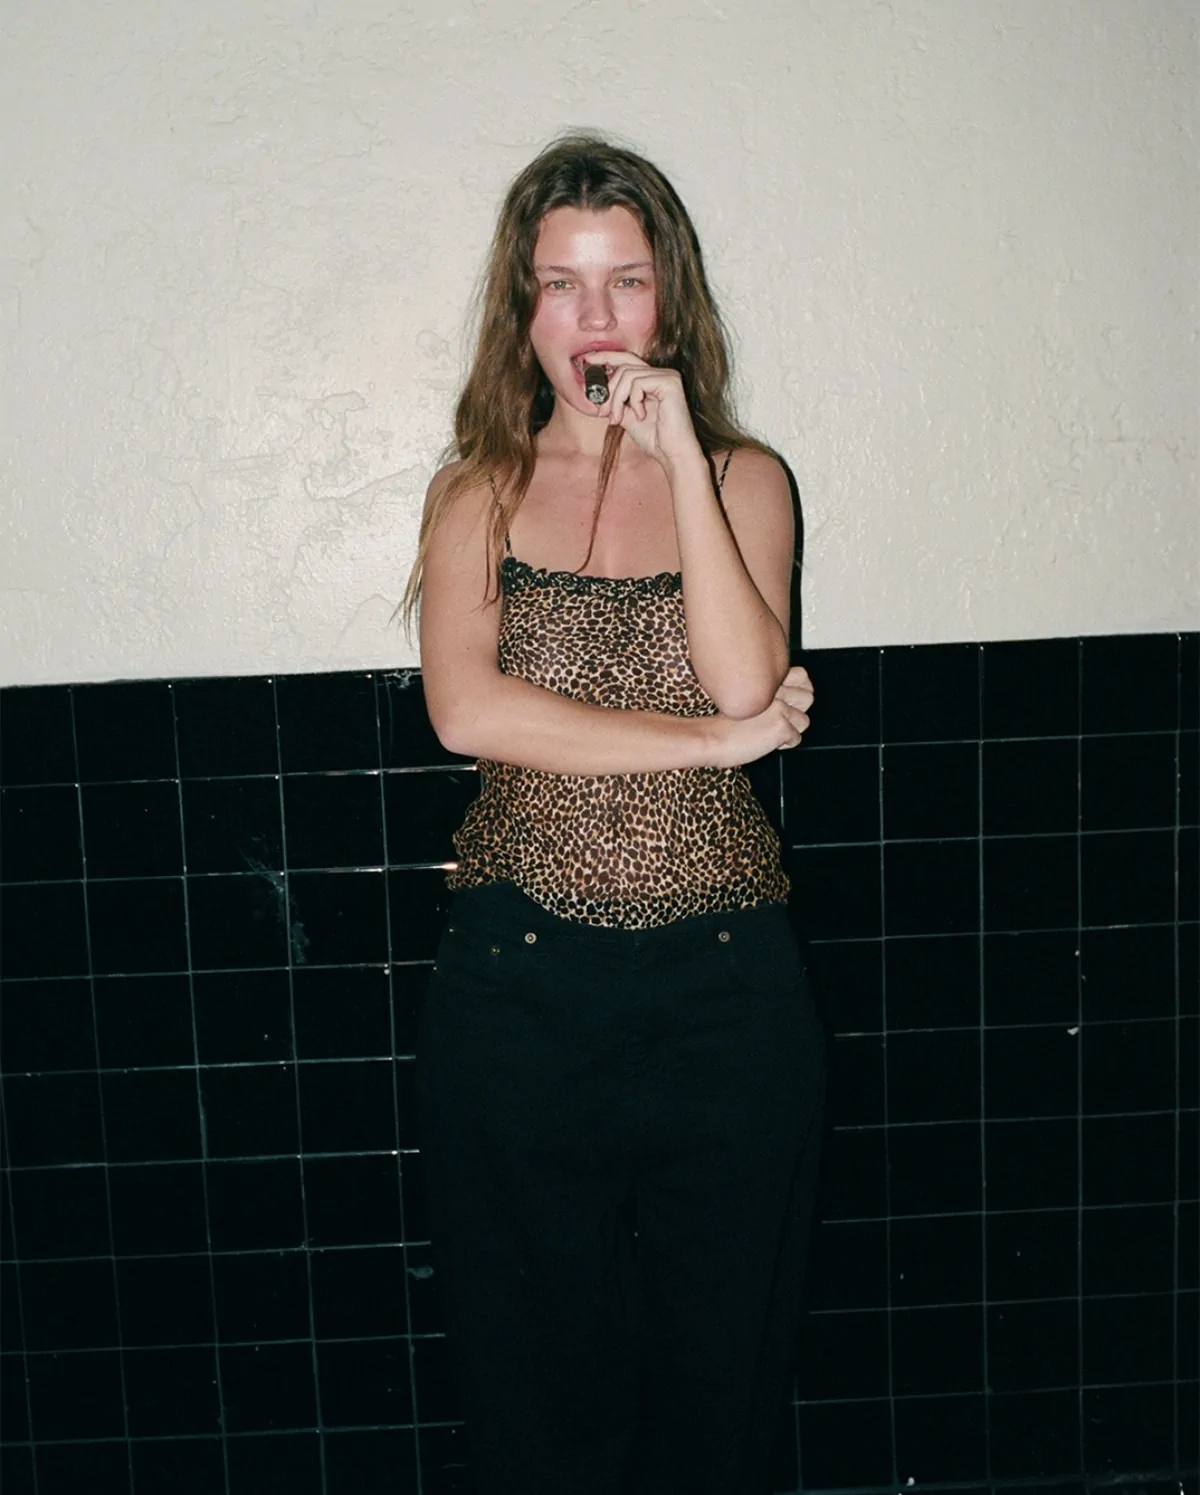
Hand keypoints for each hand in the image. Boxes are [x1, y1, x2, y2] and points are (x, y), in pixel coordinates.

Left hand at [594, 352, 702, 470]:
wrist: (672, 454)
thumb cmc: (654, 438)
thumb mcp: (627, 416)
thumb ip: (616, 401)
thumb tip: (598, 393)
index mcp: (653, 379)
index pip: (627, 360)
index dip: (607, 357)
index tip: (588, 360)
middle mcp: (662, 374)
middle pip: (624, 367)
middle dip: (609, 390)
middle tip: (603, 412)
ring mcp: (668, 376)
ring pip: (628, 375)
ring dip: (617, 400)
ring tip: (618, 419)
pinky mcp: (670, 382)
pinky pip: (638, 383)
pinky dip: (633, 401)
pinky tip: (641, 416)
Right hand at [706, 666, 814, 766]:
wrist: (711, 737)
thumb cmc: (723, 722)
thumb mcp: (746, 697)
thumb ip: (767, 693)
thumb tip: (790, 699)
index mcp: (767, 680)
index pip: (802, 675)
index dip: (800, 689)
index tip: (790, 700)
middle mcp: (776, 690)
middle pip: (808, 697)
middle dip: (797, 711)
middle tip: (781, 720)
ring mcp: (780, 707)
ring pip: (804, 720)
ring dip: (791, 730)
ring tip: (772, 732)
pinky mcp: (781, 726)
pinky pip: (796, 739)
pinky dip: (784, 745)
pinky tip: (766, 742)